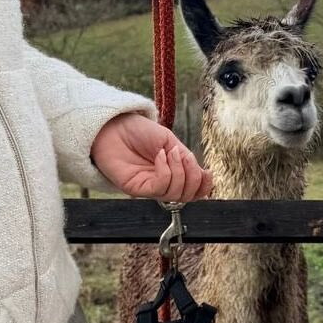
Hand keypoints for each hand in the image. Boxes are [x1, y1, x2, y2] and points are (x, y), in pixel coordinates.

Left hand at [90, 114, 211, 200]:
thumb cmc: (139, 132)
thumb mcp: (169, 141)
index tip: (208, 172)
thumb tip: (200, 172)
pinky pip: (159, 188)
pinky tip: (159, 156)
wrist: (115, 126)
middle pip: (188, 195)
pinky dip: (165, 172)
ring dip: (179, 171)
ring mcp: (150, 187)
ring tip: (168, 152)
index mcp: (174, 172)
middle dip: (193, 177)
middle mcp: (163, 183)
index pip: (194, 190)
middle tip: (185, 157)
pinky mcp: (137, 188)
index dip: (205, 186)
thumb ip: (184, 158)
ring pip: (175, 194)